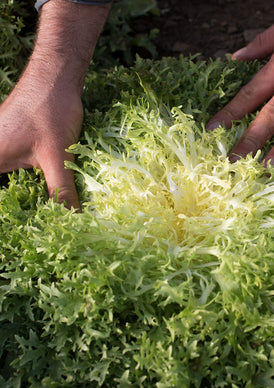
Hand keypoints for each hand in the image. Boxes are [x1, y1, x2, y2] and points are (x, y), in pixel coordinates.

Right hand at [0, 62, 82, 208]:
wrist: (54, 77)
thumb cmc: (50, 112)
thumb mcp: (58, 157)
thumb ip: (62, 190)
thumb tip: (72, 218)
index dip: (7, 210)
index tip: (17, 229)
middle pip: (2, 187)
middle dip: (14, 204)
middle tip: (32, 222)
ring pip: (5, 177)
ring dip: (17, 192)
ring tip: (37, 211)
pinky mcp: (10, 140)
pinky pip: (9, 166)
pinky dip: (21, 179)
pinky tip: (38, 188)